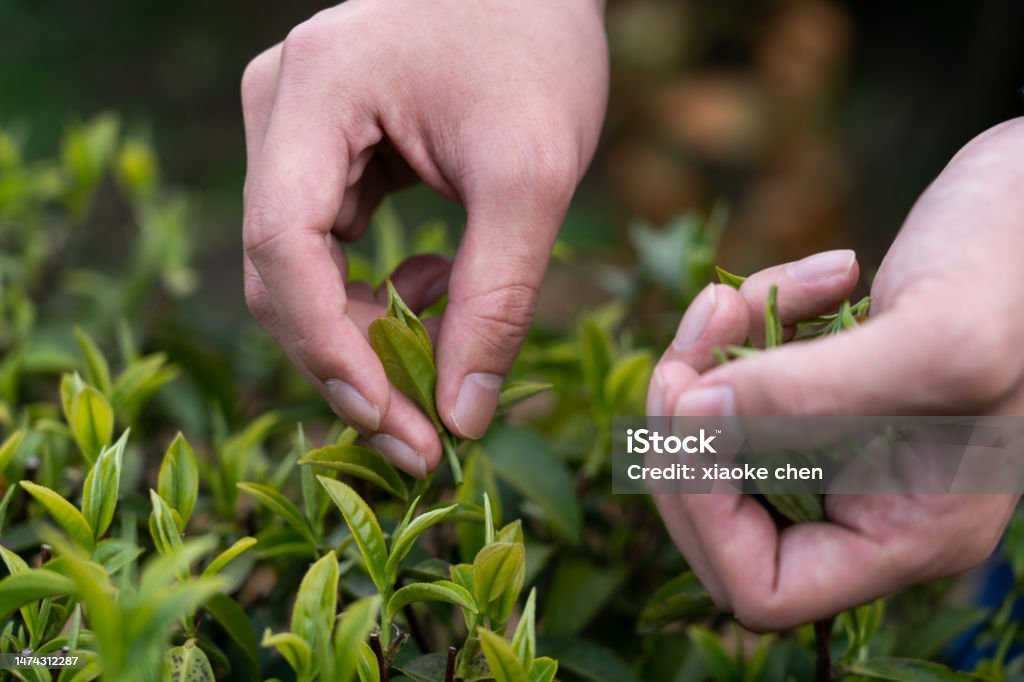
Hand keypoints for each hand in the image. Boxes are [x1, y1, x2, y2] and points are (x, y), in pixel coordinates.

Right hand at [241, 0, 607, 475]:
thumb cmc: (540, 46)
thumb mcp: (532, 174)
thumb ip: (497, 298)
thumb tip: (460, 416)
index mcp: (315, 91)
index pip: (282, 245)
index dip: (329, 349)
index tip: (397, 424)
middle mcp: (280, 108)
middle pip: (282, 272)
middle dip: (351, 362)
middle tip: (426, 434)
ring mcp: (293, 130)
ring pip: (301, 272)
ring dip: (367, 331)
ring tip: (448, 340)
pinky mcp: (322, 152)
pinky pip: (327, 250)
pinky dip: (377, 292)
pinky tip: (437, 283)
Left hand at [647, 118, 1023, 629]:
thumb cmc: (1022, 267)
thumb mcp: (939, 336)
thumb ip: (816, 391)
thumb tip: (698, 416)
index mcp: (911, 531)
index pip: (765, 590)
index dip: (705, 513)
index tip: (697, 412)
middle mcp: (872, 504)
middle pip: (720, 516)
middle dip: (684, 426)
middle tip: (697, 337)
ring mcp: (845, 448)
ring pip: (718, 443)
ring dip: (704, 362)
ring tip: (733, 298)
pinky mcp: (827, 392)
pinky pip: (745, 383)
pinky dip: (745, 326)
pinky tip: (811, 278)